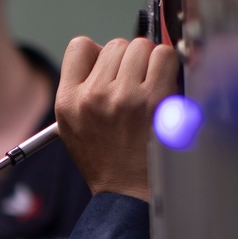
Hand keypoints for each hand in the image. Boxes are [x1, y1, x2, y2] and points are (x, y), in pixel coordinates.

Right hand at [54, 36, 178, 202]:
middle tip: (133, 88)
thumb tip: (114, 54)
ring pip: (141, 47)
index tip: (110, 70)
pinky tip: (164, 90)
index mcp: (68, 102)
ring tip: (148, 91)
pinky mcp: (155, 99)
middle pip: (115, 45)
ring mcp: (124, 97)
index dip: (99, 55)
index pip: (80, 47)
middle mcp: (93, 96)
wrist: (128, 193)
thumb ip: (83, 88)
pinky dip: (168, 67)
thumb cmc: (107, 161)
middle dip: (128, 62)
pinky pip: (165, 56)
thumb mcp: (74, 127)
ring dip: (149, 63)